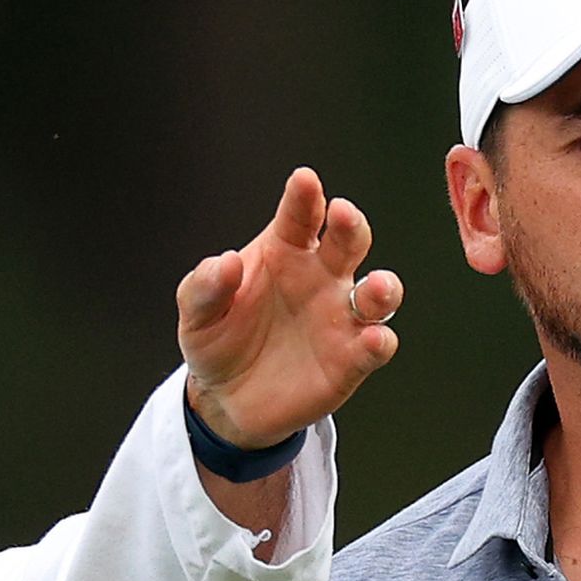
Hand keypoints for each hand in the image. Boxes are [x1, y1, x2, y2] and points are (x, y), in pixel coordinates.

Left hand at [175, 166, 402, 449]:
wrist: (226, 399)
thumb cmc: (216, 339)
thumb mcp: (197, 313)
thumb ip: (205, 286)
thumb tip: (226, 262)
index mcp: (285, 250)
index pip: (300, 215)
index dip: (304, 196)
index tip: (304, 180)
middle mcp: (321, 276)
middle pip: (348, 242)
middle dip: (351, 226)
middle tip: (343, 215)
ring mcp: (341, 318)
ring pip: (377, 294)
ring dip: (383, 287)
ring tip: (374, 286)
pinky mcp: (351, 360)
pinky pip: (374, 347)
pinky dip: (379, 342)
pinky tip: (373, 340)